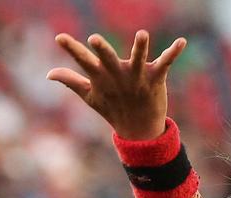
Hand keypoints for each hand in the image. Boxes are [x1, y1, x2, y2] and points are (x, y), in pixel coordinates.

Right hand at [47, 30, 186, 139]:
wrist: (140, 131)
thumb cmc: (113, 109)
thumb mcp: (90, 95)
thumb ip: (70, 81)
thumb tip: (48, 73)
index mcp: (101, 78)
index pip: (83, 61)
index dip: (72, 49)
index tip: (60, 37)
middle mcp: (118, 76)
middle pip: (108, 60)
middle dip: (102, 51)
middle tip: (94, 39)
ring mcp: (137, 77)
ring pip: (138, 59)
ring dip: (140, 47)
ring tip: (142, 34)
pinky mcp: (155, 78)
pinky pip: (165, 63)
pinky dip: (173, 52)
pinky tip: (182, 41)